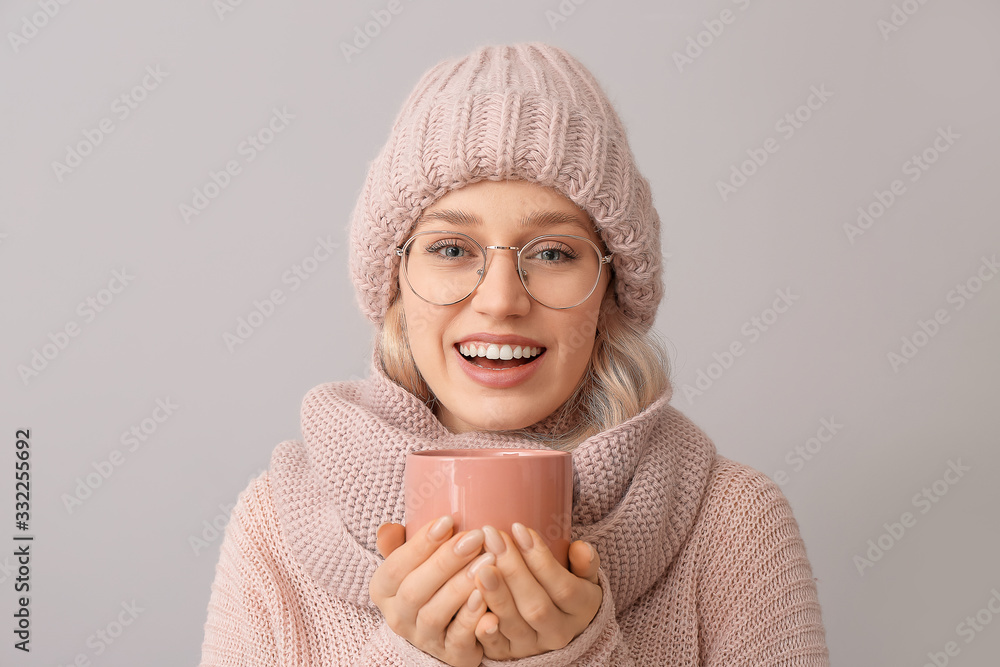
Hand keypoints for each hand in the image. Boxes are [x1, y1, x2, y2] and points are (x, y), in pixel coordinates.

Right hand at [370, 516, 495, 666]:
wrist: (450, 627)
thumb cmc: (434, 580)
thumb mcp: (415, 561)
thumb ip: (403, 543)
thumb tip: (389, 529)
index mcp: (384, 590)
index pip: (395, 567)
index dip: (420, 544)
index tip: (447, 520)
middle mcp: (398, 617)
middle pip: (414, 590)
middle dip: (445, 561)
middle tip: (475, 537)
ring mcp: (423, 639)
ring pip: (435, 614)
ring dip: (460, 587)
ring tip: (487, 562)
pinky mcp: (450, 655)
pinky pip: (458, 639)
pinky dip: (471, 619)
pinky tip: (486, 599)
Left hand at [472, 523, 602, 659]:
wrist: (557, 627)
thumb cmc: (567, 589)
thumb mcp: (584, 576)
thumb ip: (586, 562)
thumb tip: (581, 548)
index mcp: (581, 610)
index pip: (563, 587)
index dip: (540, 558)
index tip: (519, 528)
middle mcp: (559, 632)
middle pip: (536, 606)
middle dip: (513, 570)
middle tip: (493, 538)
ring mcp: (532, 646)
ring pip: (514, 624)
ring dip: (496, 594)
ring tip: (480, 564)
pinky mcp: (508, 654)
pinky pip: (494, 646)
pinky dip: (482, 627)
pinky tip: (472, 600)